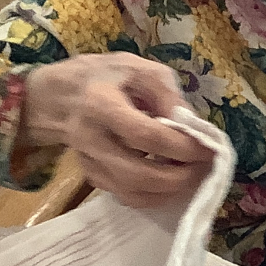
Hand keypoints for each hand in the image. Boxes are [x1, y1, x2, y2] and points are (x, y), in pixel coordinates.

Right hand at [19, 54, 209, 208]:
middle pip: (138, 175)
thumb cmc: (103, 76)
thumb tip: (191, 126)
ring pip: (131, 193)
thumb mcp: (137, 68)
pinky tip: (167, 179)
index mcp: (101, 104)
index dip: (181, 147)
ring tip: (189, 175)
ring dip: (167, 191)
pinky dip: (152, 195)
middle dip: (178, 178)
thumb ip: (166, 93)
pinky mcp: (91, 176)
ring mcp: (88, 162)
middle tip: (202, 168)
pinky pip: (125, 196)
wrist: (58, 95)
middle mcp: (91, 139)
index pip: (146, 135)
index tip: (208, 148)